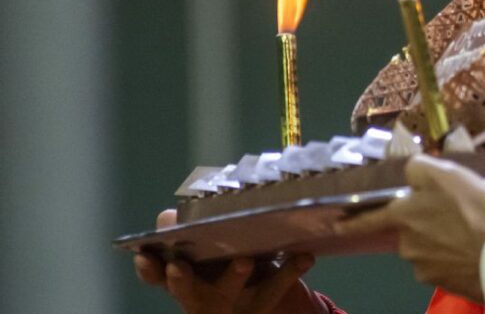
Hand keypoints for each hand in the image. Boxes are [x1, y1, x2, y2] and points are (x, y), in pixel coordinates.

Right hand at [132, 210, 321, 313]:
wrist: (258, 299)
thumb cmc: (222, 263)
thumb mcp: (204, 249)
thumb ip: (187, 231)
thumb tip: (169, 217)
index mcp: (183, 279)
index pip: (156, 276)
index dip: (148, 268)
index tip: (143, 254)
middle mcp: (201, 298)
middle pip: (187, 293)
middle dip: (182, 281)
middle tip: (178, 266)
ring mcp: (231, 307)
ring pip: (229, 296)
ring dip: (233, 278)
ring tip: (245, 259)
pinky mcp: (261, 307)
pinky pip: (274, 291)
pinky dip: (288, 273)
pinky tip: (304, 256)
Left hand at [334, 155, 484, 302]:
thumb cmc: (473, 209)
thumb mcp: (447, 174)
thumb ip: (420, 168)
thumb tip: (408, 171)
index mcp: (404, 215)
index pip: (370, 218)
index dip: (353, 221)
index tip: (335, 224)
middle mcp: (406, 243)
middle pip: (409, 231)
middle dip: (424, 226)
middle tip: (454, 217)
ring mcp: (422, 267)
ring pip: (427, 250)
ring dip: (440, 243)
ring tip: (469, 235)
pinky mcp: (441, 283)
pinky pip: (442, 266)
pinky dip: (452, 260)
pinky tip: (471, 252)